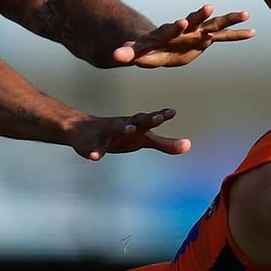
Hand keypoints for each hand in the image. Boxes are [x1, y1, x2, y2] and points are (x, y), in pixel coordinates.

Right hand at [68, 109, 190, 159]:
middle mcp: (121, 125)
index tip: (172, 113)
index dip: (160, 116)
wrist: (81, 130)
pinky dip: (95, 152)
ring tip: (131, 130)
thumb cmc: (119, 135)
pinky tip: (95, 158)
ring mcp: (105, 134)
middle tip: (158, 118)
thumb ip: (165, 144)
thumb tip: (189, 145)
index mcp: (134, 125)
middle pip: (135, 121)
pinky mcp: (90, 145)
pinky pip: (93, 149)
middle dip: (146, 119)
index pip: (149, 120)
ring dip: (123, 129)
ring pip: (114, 129)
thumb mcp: (143, 140)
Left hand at [112, 5, 254, 67]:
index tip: (182, 22)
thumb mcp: (133, 51)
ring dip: (228, 20)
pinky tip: (253, 32)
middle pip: (194, 20)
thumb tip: (114, 56)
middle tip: (209, 7)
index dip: (176, 26)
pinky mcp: (205, 39)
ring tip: (246, 14)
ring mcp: (197, 33)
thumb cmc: (144, 47)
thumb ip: (126, 52)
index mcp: (167, 33)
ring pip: (214, 25)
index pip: (171, 28)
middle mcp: (184, 29)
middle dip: (201, 15)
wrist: (156, 42)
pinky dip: (237, 35)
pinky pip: (224, 38)